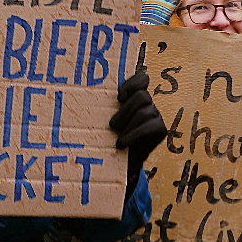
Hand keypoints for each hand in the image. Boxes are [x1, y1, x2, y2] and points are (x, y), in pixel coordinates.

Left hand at [109, 72, 166, 186]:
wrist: (118, 163)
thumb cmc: (106, 138)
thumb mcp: (102, 120)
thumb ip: (101, 106)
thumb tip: (81, 93)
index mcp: (134, 95)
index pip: (142, 79)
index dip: (133, 83)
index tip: (119, 97)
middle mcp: (148, 103)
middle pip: (142, 96)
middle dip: (125, 111)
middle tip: (112, 125)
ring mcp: (155, 115)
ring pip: (145, 112)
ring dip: (129, 125)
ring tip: (117, 137)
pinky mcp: (160, 129)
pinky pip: (151, 127)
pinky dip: (135, 135)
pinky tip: (122, 143)